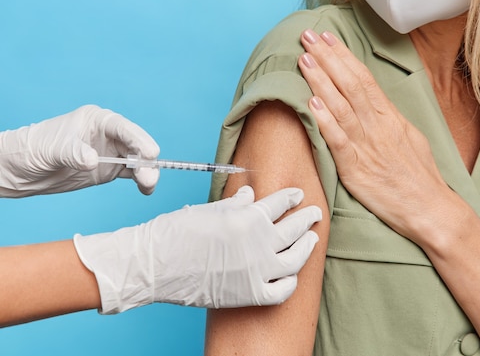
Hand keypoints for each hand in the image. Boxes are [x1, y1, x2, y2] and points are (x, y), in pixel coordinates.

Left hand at [0, 105, 159, 196]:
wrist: (23, 169)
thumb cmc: (34, 149)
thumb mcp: (53, 149)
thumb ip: (74, 152)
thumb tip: (94, 160)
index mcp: (97, 120)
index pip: (123, 128)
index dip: (139, 139)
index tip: (151, 152)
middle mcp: (108, 135)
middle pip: (135, 145)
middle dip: (145, 160)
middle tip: (148, 177)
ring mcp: (110, 153)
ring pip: (137, 161)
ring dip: (146, 172)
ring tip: (148, 186)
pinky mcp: (109, 170)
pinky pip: (131, 174)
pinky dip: (140, 181)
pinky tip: (146, 189)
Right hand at [73, 185, 320, 312]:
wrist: (154, 266)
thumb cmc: (176, 233)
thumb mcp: (208, 210)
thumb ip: (235, 203)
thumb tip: (250, 194)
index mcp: (249, 218)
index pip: (280, 203)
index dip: (292, 197)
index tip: (298, 195)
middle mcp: (259, 244)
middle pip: (294, 229)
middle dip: (308, 218)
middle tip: (315, 213)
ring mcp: (256, 272)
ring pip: (295, 259)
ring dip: (307, 246)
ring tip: (312, 239)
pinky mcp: (249, 295)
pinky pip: (281, 291)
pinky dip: (291, 282)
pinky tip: (293, 274)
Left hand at [298, 29, 454, 241]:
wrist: (430, 208)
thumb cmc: (419, 175)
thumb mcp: (409, 137)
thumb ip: (388, 119)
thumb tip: (374, 102)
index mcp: (390, 117)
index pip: (364, 78)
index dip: (343, 56)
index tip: (327, 38)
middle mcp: (378, 126)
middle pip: (350, 84)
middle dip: (327, 58)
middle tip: (308, 35)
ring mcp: (367, 147)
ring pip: (341, 107)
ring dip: (321, 81)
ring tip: (304, 59)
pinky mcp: (357, 170)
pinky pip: (339, 141)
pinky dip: (326, 121)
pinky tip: (312, 103)